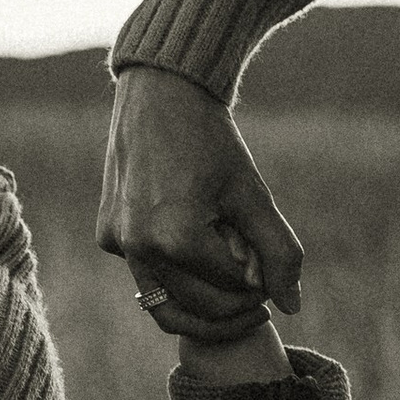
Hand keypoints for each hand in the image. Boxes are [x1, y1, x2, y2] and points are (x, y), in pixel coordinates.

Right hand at [98, 63, 304, 343]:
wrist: (160, 92)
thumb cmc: (211, 140)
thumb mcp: (252, 194)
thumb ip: (278, 251)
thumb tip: (292, 307)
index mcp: (177, 237)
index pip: (233, 287)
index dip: (262, 284)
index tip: (272, 267)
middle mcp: (139, 247)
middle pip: (201, 307)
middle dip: (236, 302)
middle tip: (259, 285)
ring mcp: (118, 244)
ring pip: (166, 307)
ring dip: (205, 307)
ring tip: (234, 292)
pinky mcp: (107, 235)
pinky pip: (146, 276)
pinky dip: (176, 277)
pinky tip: (196, 253)